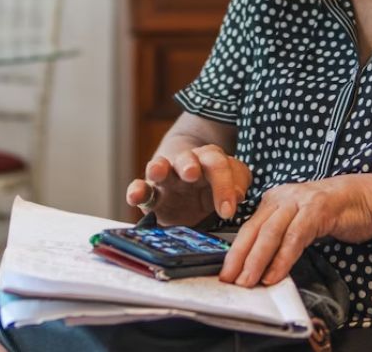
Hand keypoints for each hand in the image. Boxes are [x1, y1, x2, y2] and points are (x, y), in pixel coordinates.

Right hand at [125, 145, 251, 226]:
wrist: (189, 184)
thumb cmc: (213, 184)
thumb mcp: (230, 181)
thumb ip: (237, 184)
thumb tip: (238, 195)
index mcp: (209, 160)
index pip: (218, 166)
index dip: (224, 186)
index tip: (228, 211)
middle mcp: (185, 164)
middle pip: (187, 160)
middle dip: (189, 165)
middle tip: (192, 173)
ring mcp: (165, 177)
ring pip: (159, 167)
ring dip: (158, 168)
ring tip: (157, 172)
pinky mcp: (151, 194)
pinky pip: (142, 189)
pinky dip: (136, 191)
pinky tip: (134, 197)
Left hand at [219, 174, 371, 286]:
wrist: (366, 199)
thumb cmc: (333, 214)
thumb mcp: (300, 224)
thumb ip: (281, 239)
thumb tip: (261, 268)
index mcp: (274, 201)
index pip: (248, 228)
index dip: (235, 252)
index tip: (225, 274)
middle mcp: (282, 198)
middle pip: (254, 229)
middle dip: (239, 257)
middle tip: (229, 280)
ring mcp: (299, 201)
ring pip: (271, 233)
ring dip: (257, 260)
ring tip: (248, 281)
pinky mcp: (317, 210)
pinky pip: (295, 237)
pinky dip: (283, 258)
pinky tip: (275, 274)